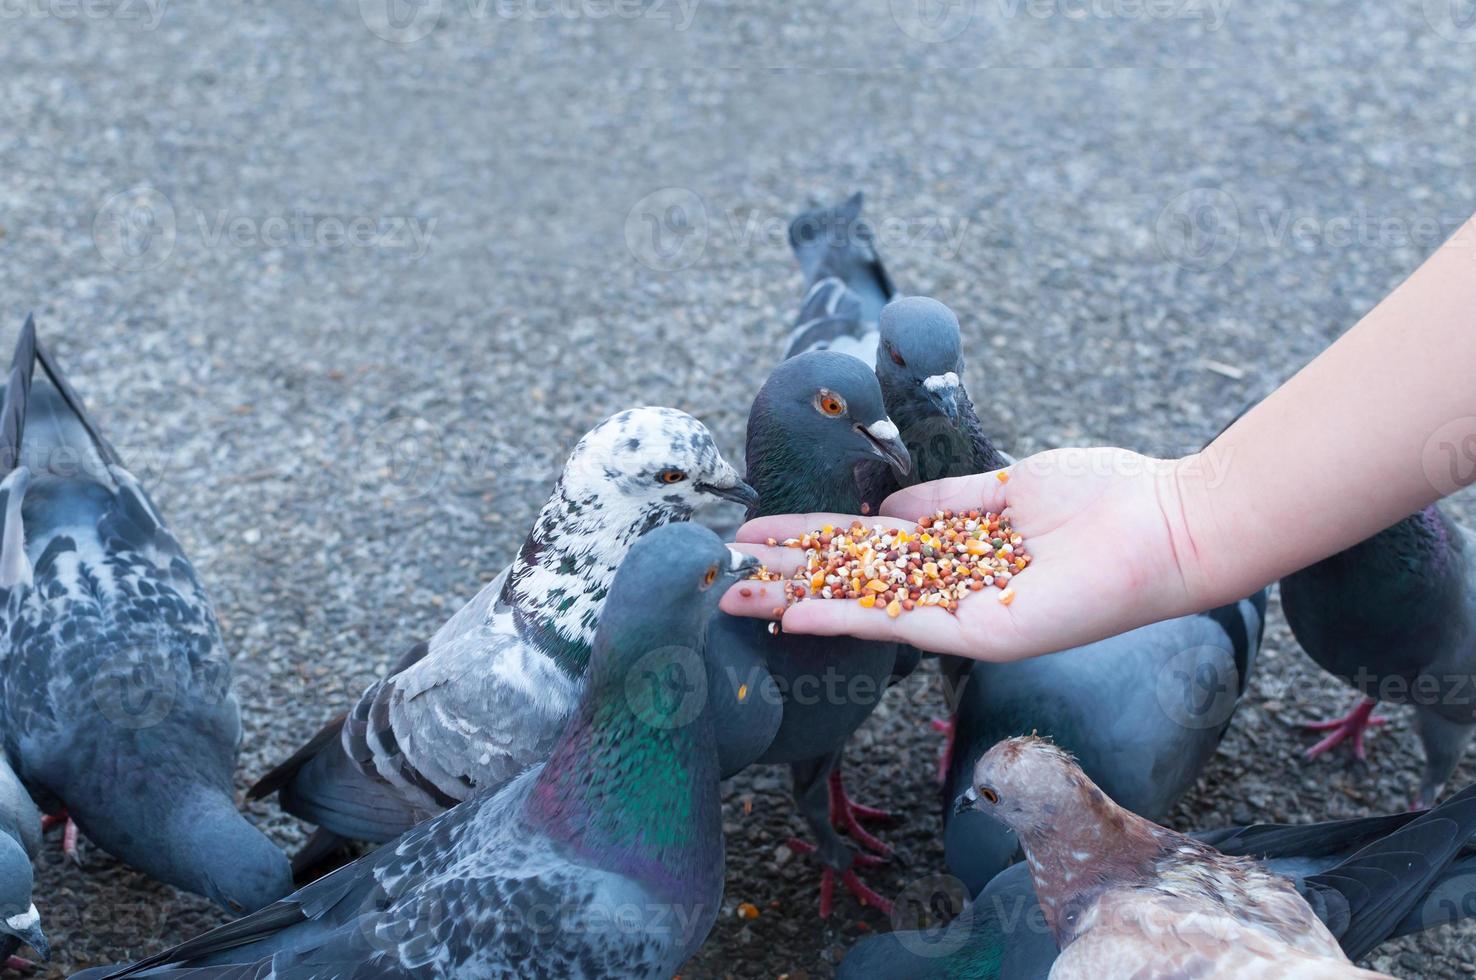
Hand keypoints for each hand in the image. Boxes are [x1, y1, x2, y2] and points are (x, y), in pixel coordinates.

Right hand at [719, 448, 1202, 661]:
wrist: (1170, 523)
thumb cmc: (1104, 496)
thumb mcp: (1007, 488)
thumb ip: (944, 502)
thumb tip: (884, 507)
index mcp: (956, 550)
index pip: (866, 547)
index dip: (810, 540)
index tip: (756, 534)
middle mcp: (951, 587)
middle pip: (852, 581)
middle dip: (787, 577)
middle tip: (723, 575)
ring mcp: (963, 613)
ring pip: (863, 606)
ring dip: (797, 603)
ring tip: (736, 597)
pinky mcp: (981, 632)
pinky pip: (902, 625)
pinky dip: (847, 619)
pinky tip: (797, 613)